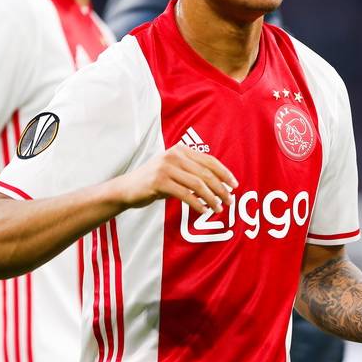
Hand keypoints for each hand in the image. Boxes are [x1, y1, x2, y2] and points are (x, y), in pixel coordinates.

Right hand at [112, 144, 236, 213]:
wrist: (126, 189)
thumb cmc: (154, 182)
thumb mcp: (174, 172)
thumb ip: (192, 173)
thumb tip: (219, 185)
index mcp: (180, 149)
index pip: (209, 160)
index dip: (224, 173)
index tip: (234, 185)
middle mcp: (174, 155)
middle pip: (206, 173)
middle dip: (221, 189)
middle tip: (229, 201)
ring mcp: (166, 167)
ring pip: (198, 184)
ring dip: (212, 198)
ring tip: (219, 209)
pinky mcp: (159, 181)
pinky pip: (185, 194)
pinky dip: (197, 204)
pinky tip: (203, 211)